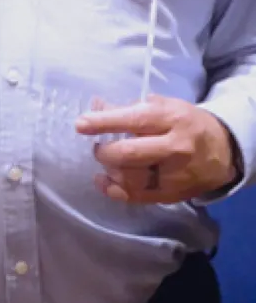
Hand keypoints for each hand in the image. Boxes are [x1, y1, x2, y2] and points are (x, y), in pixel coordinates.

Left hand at [74, 96, 237, 203]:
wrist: (223, 150)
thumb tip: (96, 106)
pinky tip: (104, 181)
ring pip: (133, 178)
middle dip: (104, 151)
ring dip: (111, 171)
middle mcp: (175, 148)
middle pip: (130, 154)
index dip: (103, 123)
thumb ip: (128, 108)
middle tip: (97, 147)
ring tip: (107, 162)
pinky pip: (138, 196)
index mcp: (171, 119)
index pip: (133, 121)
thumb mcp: (161, 107)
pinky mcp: (173, 194)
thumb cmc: (184, 123)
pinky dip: (115, 190)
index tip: (80, 124)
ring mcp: (175, 174)